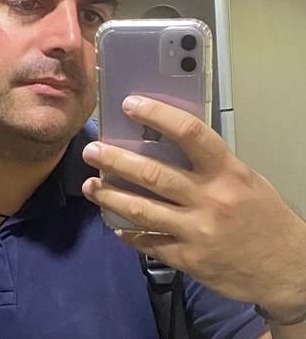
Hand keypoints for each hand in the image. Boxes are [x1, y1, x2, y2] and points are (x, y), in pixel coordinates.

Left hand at [82, 95, 305, 322]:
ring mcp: (197, 232)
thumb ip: (208, 165)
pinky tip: (116, 226)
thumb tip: (165, 145)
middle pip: (153, 174)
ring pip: (142, 210)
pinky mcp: (189, 260)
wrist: (289, 270)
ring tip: (90, 186)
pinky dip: (129, 234)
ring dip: (110, 197)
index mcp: (227, 172)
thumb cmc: (264, 217)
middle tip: (92, 151)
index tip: (130, 104)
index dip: (157, 115)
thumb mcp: (245, 180)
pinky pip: (150, 244)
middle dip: (116, 161)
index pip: (190, 133)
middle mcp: (211, 199)